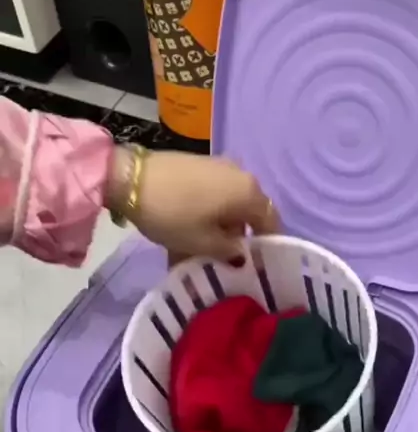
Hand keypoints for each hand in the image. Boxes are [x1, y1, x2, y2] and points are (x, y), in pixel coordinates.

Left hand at [106, 148, 279, 264]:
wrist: (131, 179)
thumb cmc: (174, 215)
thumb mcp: (204, 243)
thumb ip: (230, 252)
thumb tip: (242, 255)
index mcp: (249, 192)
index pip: (271, 222)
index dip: (265, 247)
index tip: (254, 267)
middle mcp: (241, 174)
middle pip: (249, 212)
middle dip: (238, 238)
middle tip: (224, 262)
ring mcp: (219, 166)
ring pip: (228, 204)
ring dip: (220, 227)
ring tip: (201, 249)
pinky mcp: (198, 164)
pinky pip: (213, 194)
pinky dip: (207, 213)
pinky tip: (189, 230)